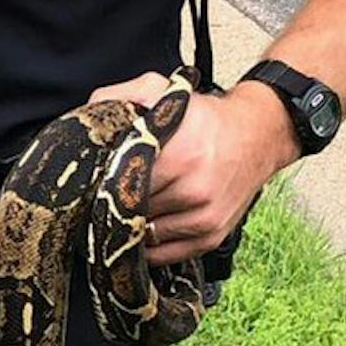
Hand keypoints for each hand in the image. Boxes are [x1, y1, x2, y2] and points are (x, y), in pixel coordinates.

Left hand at [84, 73, 299, 265]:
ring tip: (121, 212)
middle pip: (131, 212)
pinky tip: (141, 229)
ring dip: (129, 227)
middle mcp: (193, 191)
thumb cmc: (205, 117)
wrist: (257, 137)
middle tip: (98, 199)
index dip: (100, 184)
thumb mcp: (161, 91)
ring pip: (145, 236)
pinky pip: (165, 255)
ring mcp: (204, 218)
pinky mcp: (211, 237)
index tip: (88, 183)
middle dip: (112, 206)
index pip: (121, 183)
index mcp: (178, 155)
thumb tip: (88, 115)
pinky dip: (148, 246)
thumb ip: (119, 97)